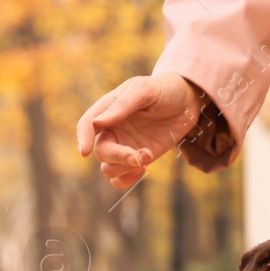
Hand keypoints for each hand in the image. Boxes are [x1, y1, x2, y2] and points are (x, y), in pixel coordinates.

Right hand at [76, 73, 204, 188]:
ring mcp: (123, 146)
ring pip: (109, 168)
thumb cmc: (164, 90)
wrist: (186, 104)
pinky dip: (127, 180)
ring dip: (126, 168)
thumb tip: (98, 122)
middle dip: (118, 157)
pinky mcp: (136, 159)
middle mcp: (112, 130)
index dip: (83, 138)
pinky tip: (142, 169)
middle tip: (138, 156)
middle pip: (100, 151)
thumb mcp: (145, 90)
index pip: (87, 124)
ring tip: (147, 156)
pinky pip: (120, 179)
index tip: (85, 151)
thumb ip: (123, 105)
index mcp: (108, 109)